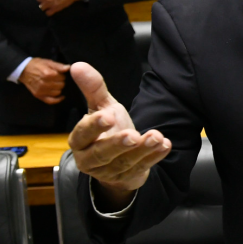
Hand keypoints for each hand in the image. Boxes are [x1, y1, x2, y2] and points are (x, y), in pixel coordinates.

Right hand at [18, 57, 70, 103]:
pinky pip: (50, 101)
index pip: (62, 77)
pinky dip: (57, 100)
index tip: (59, 74)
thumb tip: (68, 68)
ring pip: (57, 92)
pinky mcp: (38, 96)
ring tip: (55, 84)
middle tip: (57, 78)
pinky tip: (62, 96)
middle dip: (61, 81)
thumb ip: (59, 66)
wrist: (24, 70)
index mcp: (47, 74)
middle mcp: (44, 84)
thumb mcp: (48, 62)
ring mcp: (41, 91)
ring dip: (59, 88)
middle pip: (61, 85)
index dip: (62, 75)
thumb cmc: (37, 65)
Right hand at [68, 62, 170, 209]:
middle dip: (117, 144)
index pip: (83, 134)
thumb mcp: (101, 106)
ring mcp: (109, 172)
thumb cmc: (108, 128)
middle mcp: (90, 159)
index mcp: (80, 141)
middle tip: (132, 135)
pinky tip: (164, 145)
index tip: (108, 116)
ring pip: (124, 163)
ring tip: (156, 137)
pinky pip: (142, 168)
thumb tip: (78, 65)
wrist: (120, 156)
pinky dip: (154, 157)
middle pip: (101, 153)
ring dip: (142, 151)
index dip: (94, 126)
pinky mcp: (127, 177)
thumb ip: (93, 88)